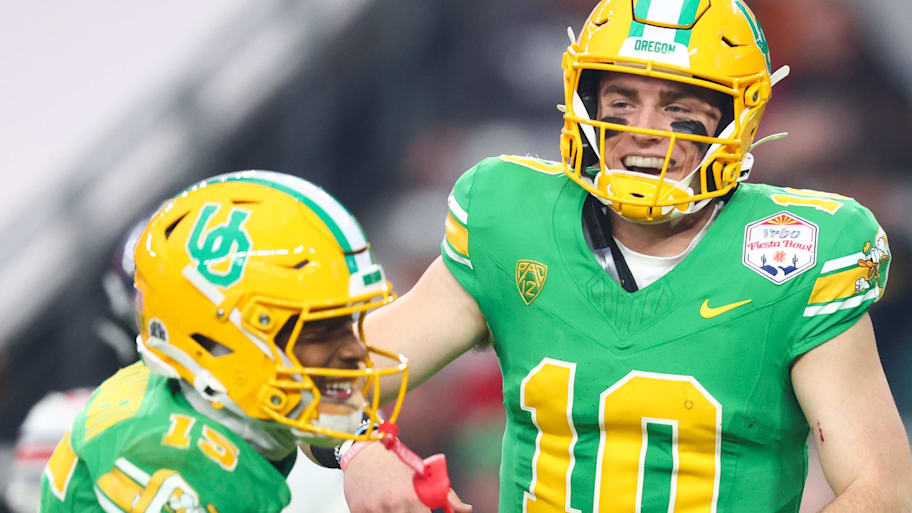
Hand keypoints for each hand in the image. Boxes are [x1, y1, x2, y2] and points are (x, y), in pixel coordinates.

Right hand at [343, 441, 472, 512]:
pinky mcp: (357, 511)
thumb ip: (448, 496)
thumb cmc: (398, 464)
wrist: (364, 452)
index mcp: (412, 497)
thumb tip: (467, 510)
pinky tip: (378, 506)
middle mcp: (392, 504)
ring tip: (392, 506)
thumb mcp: (424, 476)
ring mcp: (373, 509)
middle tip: (406, 507)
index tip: (421, 511)